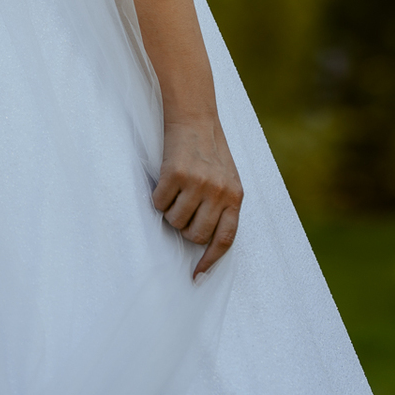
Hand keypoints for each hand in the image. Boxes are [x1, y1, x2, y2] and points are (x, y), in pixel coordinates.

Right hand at [152, 118, 243, 279]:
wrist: (195, 117)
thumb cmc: (210, 151)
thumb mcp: (227, 179)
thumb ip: (222, 206)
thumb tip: (205, 242)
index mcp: (235, 196)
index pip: (225, 239)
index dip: (210, 261)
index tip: (197, 277)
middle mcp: (219, 192)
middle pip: (195, 235)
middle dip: (185, 228)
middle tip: (183, 208)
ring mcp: (197, 183)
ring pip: (175, 222)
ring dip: (171, 211)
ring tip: (176, 190)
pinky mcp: (176, 174)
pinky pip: (160, 203)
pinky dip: (158, 197)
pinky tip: (166, 181)